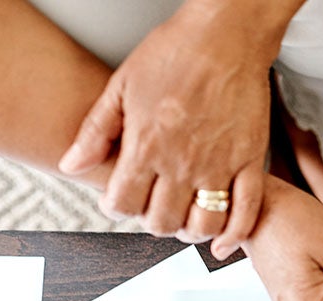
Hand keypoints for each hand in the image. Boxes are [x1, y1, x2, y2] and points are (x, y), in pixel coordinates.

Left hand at [58, 0, 299, 244]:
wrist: (225, 36)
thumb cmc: (175, 52)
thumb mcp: (122, 87)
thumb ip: (96, 131)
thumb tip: (72, 165)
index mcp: (147, 145)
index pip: (124, 204)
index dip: (117, 208)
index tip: (120, 201)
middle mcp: (182, 162)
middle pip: (162, 221)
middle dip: (152, 220)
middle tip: (153, 208)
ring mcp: (220, 165)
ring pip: (203, 224)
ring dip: (190, 231)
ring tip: (185, 221)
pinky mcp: (251, 162)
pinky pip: (246, 213)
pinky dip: (234, 235)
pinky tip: (223, 242)